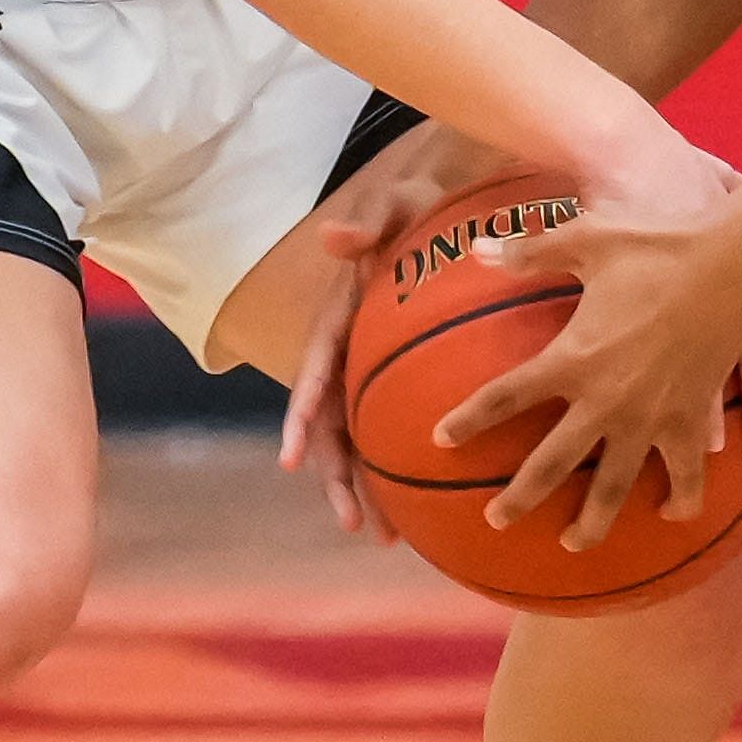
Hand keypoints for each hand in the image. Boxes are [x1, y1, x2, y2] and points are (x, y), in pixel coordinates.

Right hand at [270, 114, 496, 535]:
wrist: (450, 210)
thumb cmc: (417, 207)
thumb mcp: (394, 204)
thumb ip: (367, 222)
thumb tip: (334, 236)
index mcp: (336, 323)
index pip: (313, 379)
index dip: (301, 421)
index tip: (292, 462)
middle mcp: (347, 358)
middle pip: (334, 430)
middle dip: (338, 479)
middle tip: (357, 524)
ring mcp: (372, 373)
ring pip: (363, 442)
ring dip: (369, 488)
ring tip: (388, 537)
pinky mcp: (404, 381)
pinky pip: (398, 428)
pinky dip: (407, 466)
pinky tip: (434, 506)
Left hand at [436, 171, 741, 555]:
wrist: (731, 267)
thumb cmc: (656, 247)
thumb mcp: (587, 240)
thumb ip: (530, 251)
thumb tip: (477, 249)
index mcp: (572, 358)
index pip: (504, 397)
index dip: (468, 421)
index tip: (440, 440)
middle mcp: (604, 400)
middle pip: (550, 465)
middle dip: (518, 499)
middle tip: (495, 521)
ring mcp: (649, 420)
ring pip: (612, 489)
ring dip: (590, 524)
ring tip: (573, 544)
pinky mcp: (690, 424)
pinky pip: (685, 479)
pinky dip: (679, 502)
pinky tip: (669, 513)